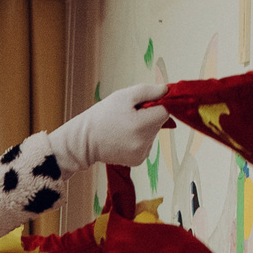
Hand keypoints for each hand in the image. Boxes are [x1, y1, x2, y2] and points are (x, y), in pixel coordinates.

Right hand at [48, 79, 176, 172]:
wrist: (84, 141)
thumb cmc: (103, 115)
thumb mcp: (124, 96)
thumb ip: (149, 91)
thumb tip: (167, 91)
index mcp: (143, 124)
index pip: (165, 111)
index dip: (157, 104)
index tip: (143, 103)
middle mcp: (145, 142)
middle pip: (159, 123)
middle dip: (149, 116)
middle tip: (129, 114)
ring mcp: (142, 153)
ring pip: (153, 134)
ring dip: (144, 128)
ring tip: (124, 126)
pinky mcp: (138, 161)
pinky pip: (146, 145)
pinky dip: (139, 140)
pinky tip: (124, 137)